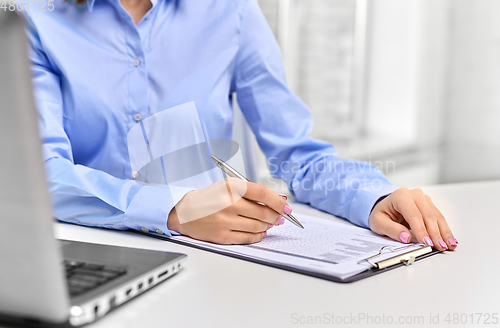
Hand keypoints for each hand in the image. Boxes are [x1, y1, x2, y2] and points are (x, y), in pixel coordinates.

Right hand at [167, 178, 290, 243]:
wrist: (185, 211)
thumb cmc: (210, 198)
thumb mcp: (229, 187)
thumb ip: (252, 193)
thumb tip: (278, 202)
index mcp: (232, 187)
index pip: (263, 194)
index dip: (279, 202)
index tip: (286, 208)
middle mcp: (229, 203)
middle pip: (264, 213)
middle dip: (276, 216)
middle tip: (279, 217)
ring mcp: (225, 221)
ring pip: (258, 227)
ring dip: (267, 226)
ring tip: (268, 224)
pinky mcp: (222, 236)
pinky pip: (249, 238)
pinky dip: (258, 236)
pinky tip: (259, 232)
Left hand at [368, 188, 457, 250]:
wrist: (385, 207)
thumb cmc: (382, 213)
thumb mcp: (378, 222)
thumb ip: (391, 230)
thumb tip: (406, 237)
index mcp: (400, 196)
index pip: (413, 214)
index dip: (421, 230)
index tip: (426, 242)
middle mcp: (415, 195)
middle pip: (428, 215)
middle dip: (435, 233)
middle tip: (439, 247)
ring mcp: (424, 199)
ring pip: (437, 217)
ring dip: (443, 232)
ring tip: (448, 245)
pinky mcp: (430, 206)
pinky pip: (439, 218)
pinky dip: (445, 230)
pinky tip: (449, 239)